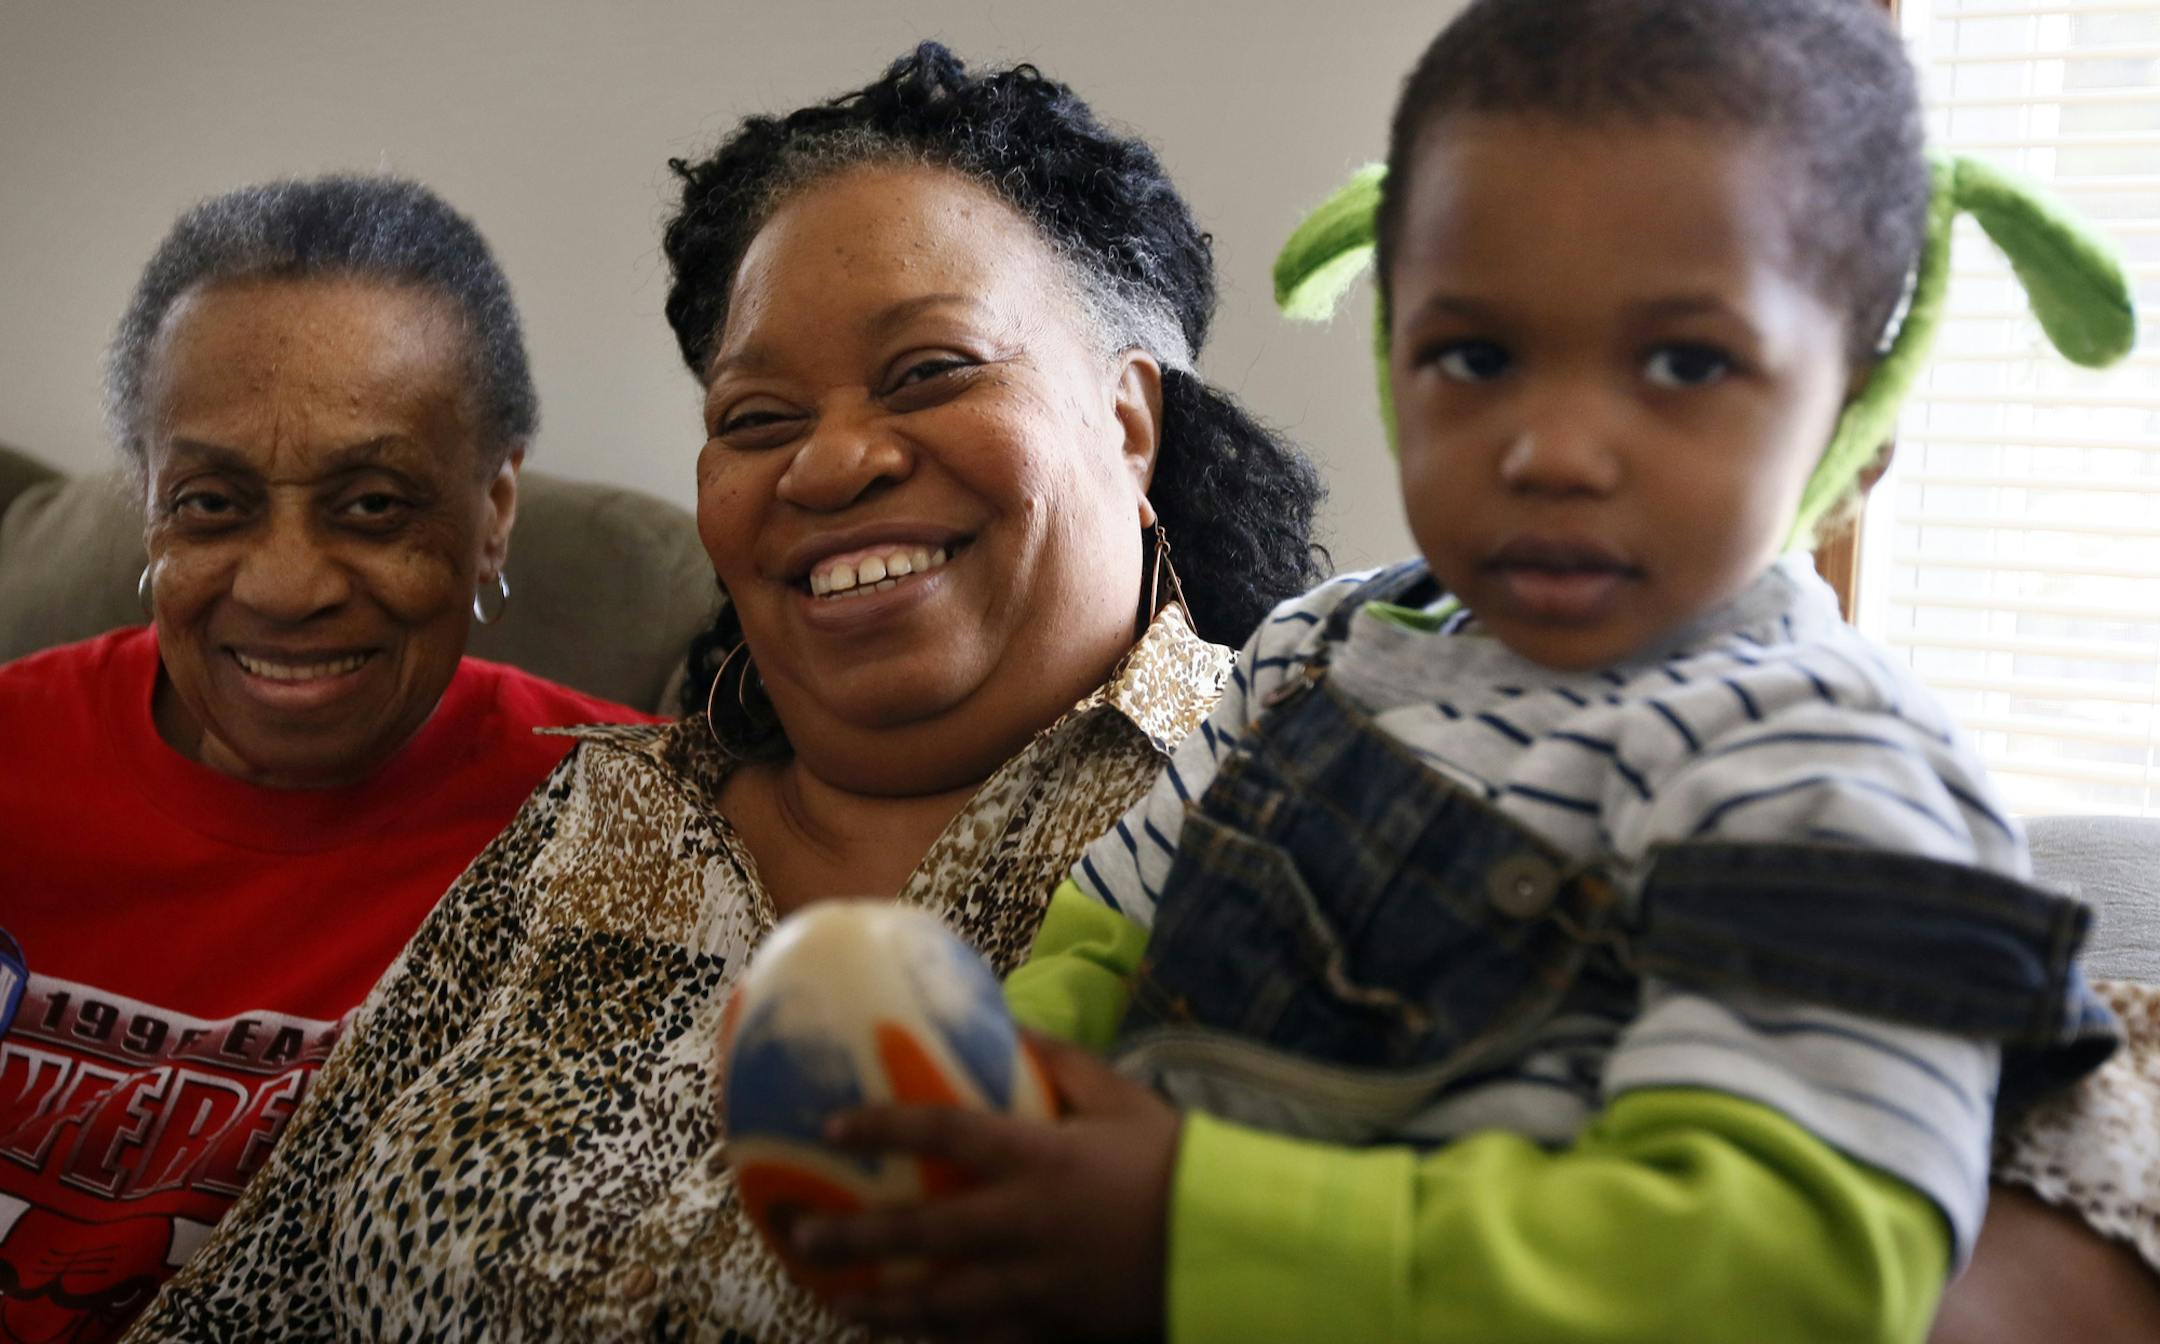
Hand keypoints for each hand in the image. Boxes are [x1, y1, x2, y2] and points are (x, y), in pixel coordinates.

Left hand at [791, 1032, 1180, 1341]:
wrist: (1232, 1244)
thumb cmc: (1176, 1163)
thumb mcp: (1123, 1100)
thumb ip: (1063, 1064)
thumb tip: (1010, 1024)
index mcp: (1042, 1158)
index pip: (947, 1132)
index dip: (886, 1125)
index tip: (834, 1123)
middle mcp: (1028, 1224)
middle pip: (923, 1234)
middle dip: (855, 1238)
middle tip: (801, 1235)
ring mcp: (1038, 1286)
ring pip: (941, 1305)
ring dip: (881, 1306)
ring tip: (835, 1302)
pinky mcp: (1055, 1329)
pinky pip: (983, 1343)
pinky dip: (940, 1343)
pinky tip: (906, 1339)